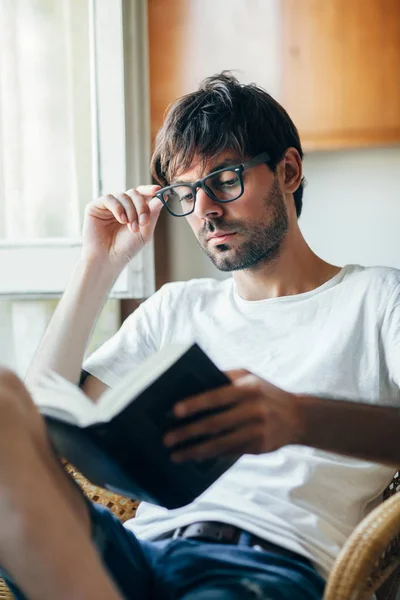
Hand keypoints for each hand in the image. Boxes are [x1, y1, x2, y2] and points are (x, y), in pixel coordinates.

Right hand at [81, 185, 162, 266]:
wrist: (109, 259)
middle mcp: (120, 206)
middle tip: (144, 221)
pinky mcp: (95, 207)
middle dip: (142, 206)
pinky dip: (118, 208)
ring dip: (131, 211)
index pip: (141, 194)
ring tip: (132, 227)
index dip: (149, 190)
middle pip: (134, 193)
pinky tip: (122, 220)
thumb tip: (161, 197)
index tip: (158, 191)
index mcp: (132, 210)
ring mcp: (108, 206)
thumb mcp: (145, 232)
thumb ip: (152, 214)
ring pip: (123, 196)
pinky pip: (109, 198)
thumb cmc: (126, 248)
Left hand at [163, 370, 302, 461]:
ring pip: (221, 443)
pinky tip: (195, 457)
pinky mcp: (259, 447)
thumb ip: (226, 378)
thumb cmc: (266, 393)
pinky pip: (230, 452)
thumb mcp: (250, 377)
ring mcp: (257, 430)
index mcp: (248, 389)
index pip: (216, 396)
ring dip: (195, 451)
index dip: (195, 404)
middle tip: (167, 439)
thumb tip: (194, 382)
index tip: (174, 412)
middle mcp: (254, 409)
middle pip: (215, 423)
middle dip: (188, 432)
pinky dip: (211, 455)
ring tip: (175, 456)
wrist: (298, 416)